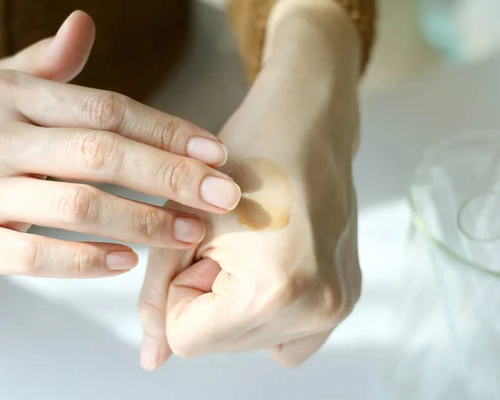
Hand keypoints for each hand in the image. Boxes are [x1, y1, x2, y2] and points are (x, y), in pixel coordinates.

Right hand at [0, 11, 240, 278]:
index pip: (106, 110)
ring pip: (76, 206)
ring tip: (188, 232)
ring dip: (143, 221)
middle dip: (171, 176)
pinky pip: (33, 254)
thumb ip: (45, 65)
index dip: (166, 131)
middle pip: (101, 154)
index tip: (215, 152)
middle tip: (223, 195)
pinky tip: (125, 261)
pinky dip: (86, 261)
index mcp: (11, 95)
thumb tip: (84, 25)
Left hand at [138, 0, 361, 368]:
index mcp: (273, 290)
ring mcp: (338, 308)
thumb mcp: (182, 221)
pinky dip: (265, 311)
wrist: (307, 123)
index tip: (202, 246)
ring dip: (235, 306)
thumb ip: (158, 296)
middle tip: (229, 241)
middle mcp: (316, 309)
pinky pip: (288, 336)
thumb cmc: (244, 156)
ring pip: (250, 342)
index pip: (188, 339)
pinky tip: (268, 263)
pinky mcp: (348, 298)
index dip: (181, 291)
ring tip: (249, 249)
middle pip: (221, 345)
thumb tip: (152, 358)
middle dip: (209, 298)